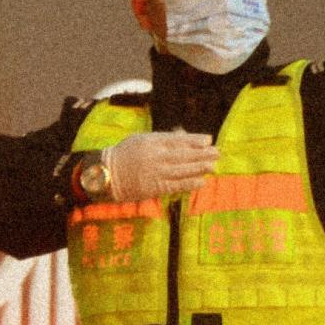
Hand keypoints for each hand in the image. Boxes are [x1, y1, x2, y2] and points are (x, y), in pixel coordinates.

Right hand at [98, 130, 219, 202]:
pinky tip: (201, 182)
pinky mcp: (154, 188)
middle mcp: (155, 157)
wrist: (107, 173)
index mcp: (152, 142)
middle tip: (217, 153)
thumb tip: (183, 136)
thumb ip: (162, 139)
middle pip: (183, 155)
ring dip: (199, 168)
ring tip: (213, 166)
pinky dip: (189, 184)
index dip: (194, 140)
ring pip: (182, 170)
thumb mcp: (142, 139)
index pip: (177, 140)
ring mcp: (155, 173)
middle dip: (202, 154)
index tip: (208, 140)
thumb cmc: (126, 153)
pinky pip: (175, 186)